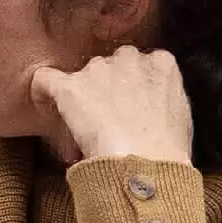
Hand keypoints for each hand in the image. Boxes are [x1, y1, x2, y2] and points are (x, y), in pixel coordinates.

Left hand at [29, 45, 193, 168]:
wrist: (147, 163)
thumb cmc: (167, 151)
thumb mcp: (180, 115)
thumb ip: (162, 96)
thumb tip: (147, 103)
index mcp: (161, 64)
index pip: (137, 65)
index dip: (128, 89)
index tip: (124, 110)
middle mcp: (128, 58)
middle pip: (107, 69)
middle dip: (103, 92)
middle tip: (103, 124)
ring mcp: (97, 70)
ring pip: (79, 78)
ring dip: (79, 101)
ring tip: (83, 136)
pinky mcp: (69, 87)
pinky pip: (44, 80)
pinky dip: (41, 95)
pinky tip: (46, 111)